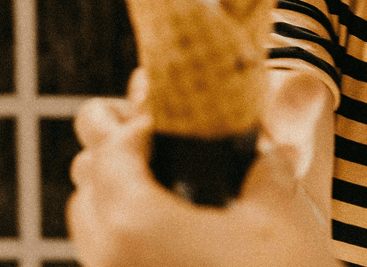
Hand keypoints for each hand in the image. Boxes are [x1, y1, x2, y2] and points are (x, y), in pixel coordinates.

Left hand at [67, 94, 336, 266]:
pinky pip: (104, 254)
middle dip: (120, 150)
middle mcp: (109, 257)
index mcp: (137, 224)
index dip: (142, 122)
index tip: (174, 115)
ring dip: (116, 190)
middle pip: (87, 183)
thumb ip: (264, 155)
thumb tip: (270, 120)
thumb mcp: (279, 210)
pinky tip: (170, 223)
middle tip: (163, 137)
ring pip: (89, 223)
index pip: (113, 148)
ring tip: (166, 179)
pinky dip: (124, 228)